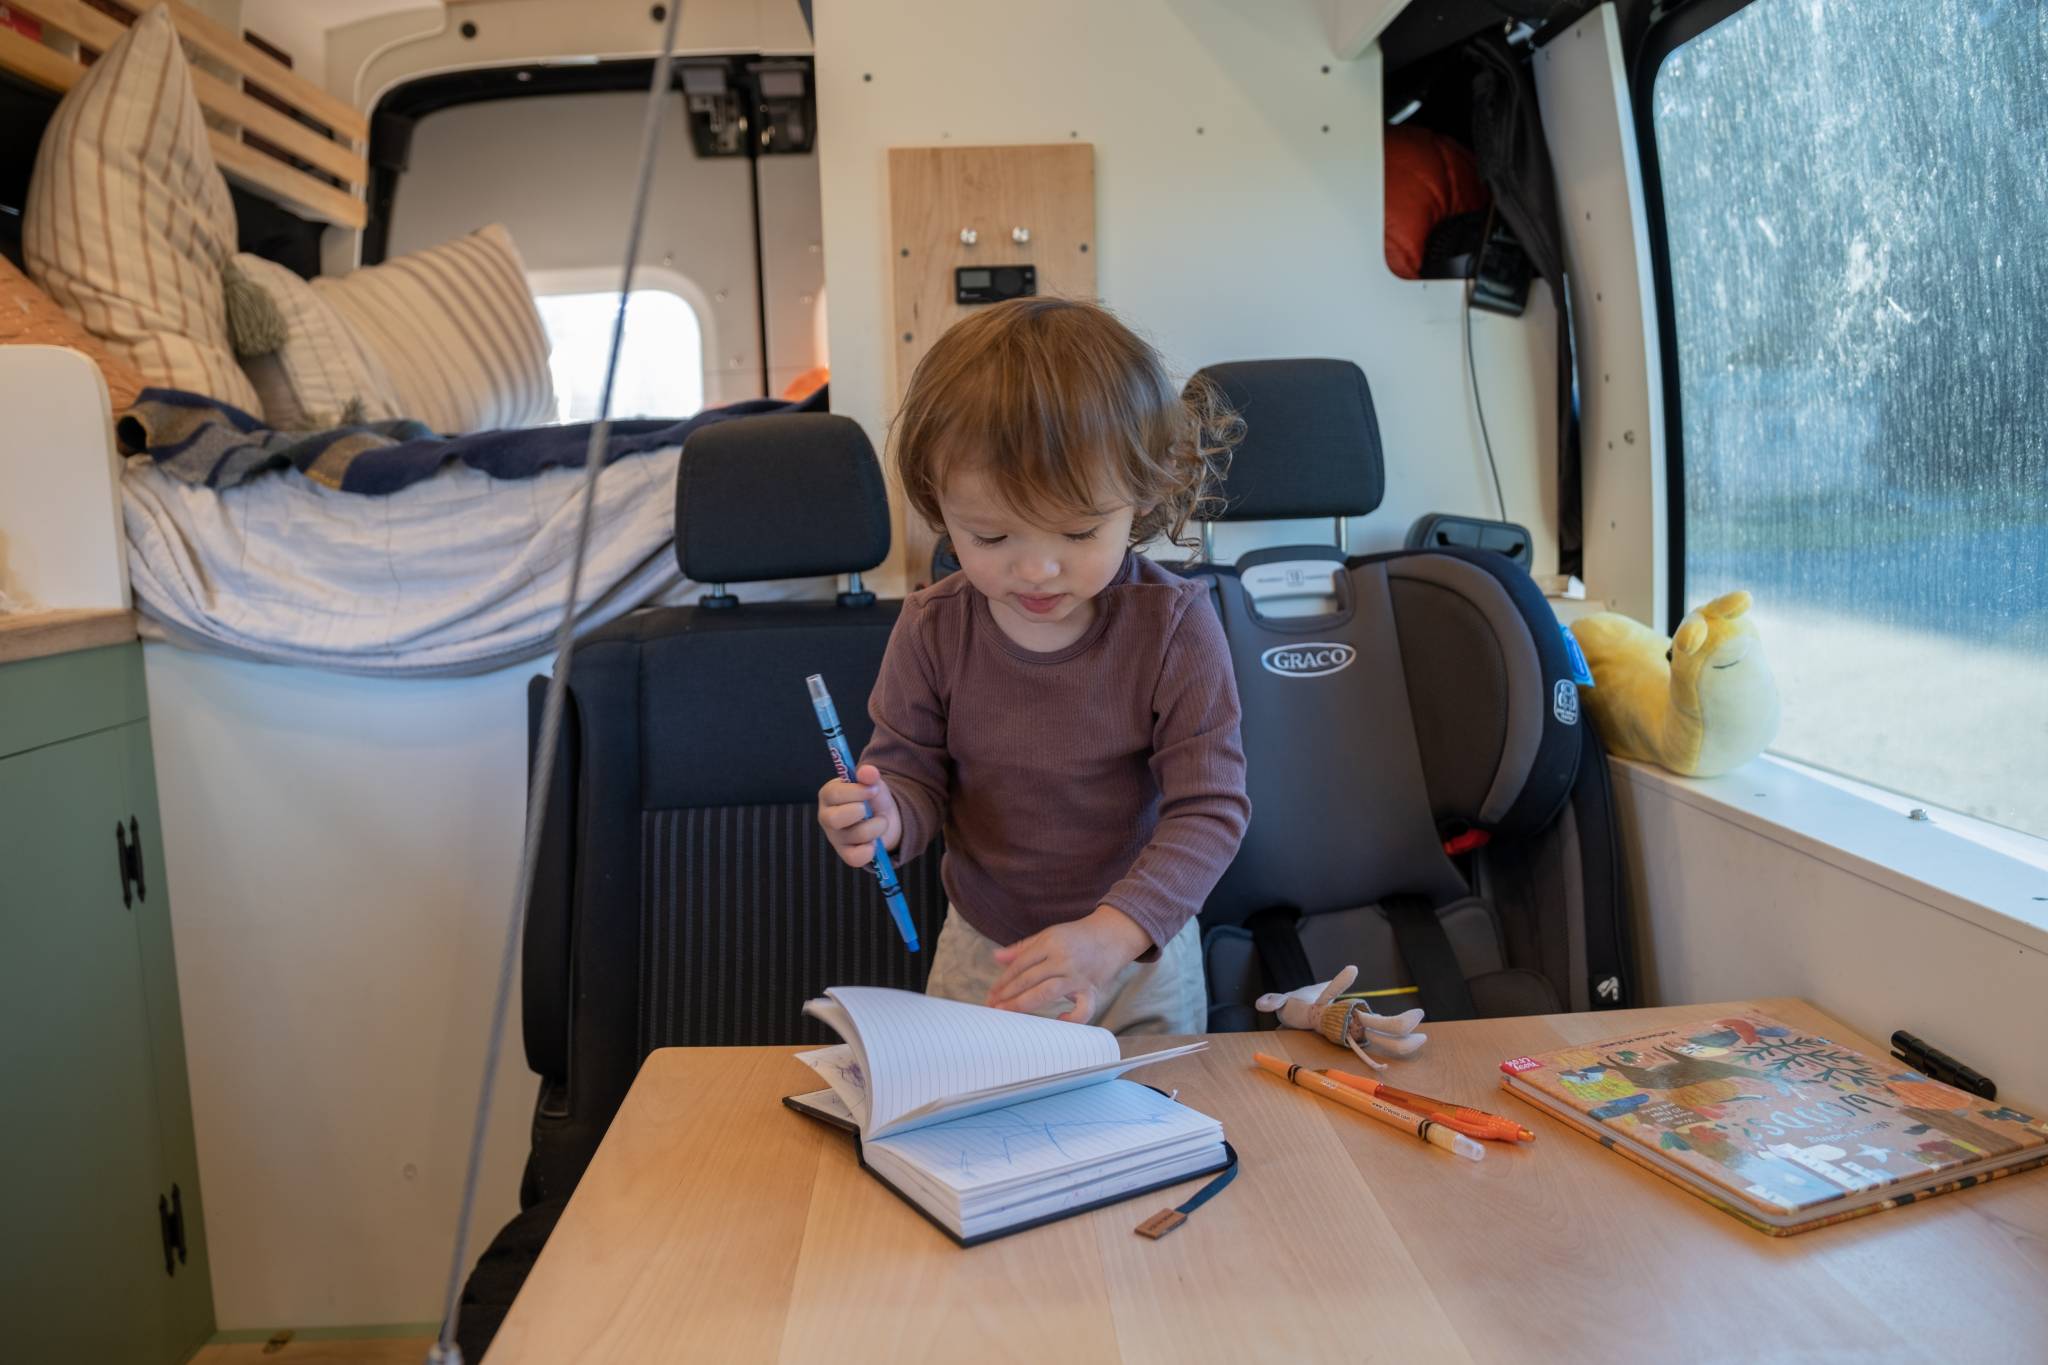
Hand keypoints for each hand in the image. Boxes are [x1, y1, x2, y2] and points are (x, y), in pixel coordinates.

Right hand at [817, 763, 901, 867]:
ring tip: (881, 821)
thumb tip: (868, 771)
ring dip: (876, 827)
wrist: (885, 817)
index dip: (856, 791)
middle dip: (860, 812)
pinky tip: (875, 842)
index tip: (874, 788)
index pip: (834, 794)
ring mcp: (835, 837)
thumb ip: (869, 775)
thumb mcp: (872, 782)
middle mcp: (827, 817)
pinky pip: (855, 858)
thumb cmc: (872, 798)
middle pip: (835, 819)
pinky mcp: (846, 854)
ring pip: (855, 836)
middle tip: (872, 808)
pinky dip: (869, 851)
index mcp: (829, 795)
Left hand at [987, 906, 1152, 1023]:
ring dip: (1024, 1004)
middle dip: (1008, 994)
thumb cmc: (1076, 937)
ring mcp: (1077, 975)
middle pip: (1030, 979)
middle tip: (993, 1007)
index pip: (1021, 964)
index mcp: (1050, 942)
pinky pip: (1083, 1008)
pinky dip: (1071, 1018)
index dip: (1004, 980)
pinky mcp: (1091, 988)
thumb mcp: (1047, 936)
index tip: (992, 993)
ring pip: (1047, 992)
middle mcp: (1063, 959)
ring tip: (1008, 1013)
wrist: (1112, 934)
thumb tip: (996, 958)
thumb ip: (1022, 948)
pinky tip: (1057, 1021)